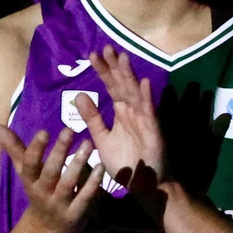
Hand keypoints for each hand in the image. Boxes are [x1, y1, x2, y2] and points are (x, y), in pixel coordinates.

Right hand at [0, 126, 103, 232]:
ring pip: (68, 183)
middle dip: (58, 152)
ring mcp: (59, 204)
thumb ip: (14, 148)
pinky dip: (93, 182)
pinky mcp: (75, 214)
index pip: (29, 165)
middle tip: (69, 130)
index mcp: (29, 181)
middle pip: (50, 172)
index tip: (44, 132)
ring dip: (78, 164)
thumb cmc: (37, 191)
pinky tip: (100, 166)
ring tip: (88, 144)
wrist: (46, 229)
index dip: (35, 149)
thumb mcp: (24, 172)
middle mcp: (42, 193)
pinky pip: (85, 197)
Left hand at [76, 45, 169, 220]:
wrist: (145, 185)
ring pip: (135, 93)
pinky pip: (149, 111)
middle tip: (106, 47)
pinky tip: (143, 82)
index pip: (110, 87)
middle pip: (122, 84)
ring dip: (129, 75)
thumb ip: (92, 118)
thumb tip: (79, 95)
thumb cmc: (125, 162)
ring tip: (122, 57)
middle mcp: (133, 111)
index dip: (103, 71)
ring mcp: (144, 119)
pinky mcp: (153, 130)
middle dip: (115, 66)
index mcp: (121, 113)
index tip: (92, 54)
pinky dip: (146, 96)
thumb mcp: (102, 138)